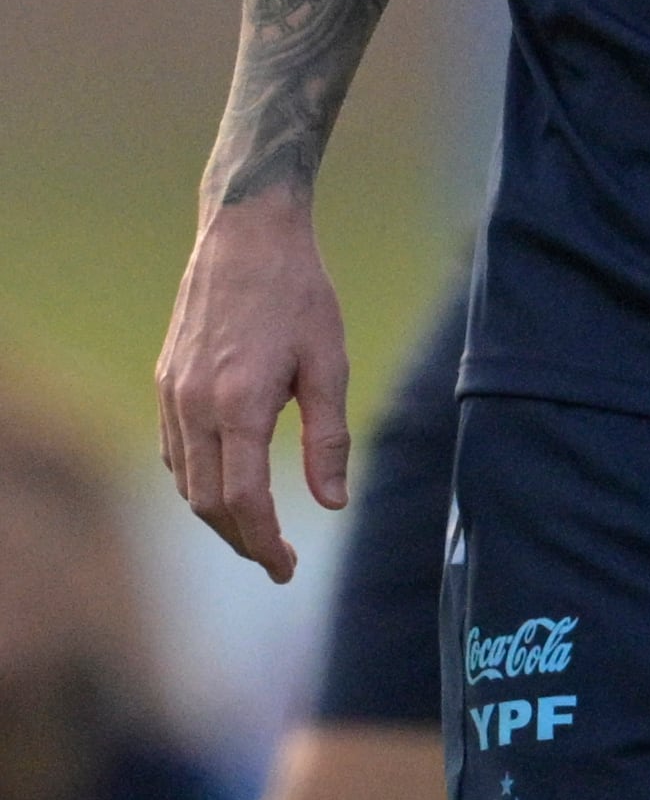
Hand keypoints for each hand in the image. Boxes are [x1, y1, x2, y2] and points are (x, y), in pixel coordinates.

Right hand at [156, 194, 349, 582]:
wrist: (247, 231)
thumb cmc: (298, 292)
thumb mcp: (328, 361)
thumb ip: (328, 438)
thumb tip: (333, 503)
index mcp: (239, 404)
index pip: (243, 500)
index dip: (264, 543)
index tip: (286, 568)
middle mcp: (195, 404)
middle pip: (207, 502)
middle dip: (241, 539)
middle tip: (277, 559)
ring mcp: (173, 392)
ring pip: (185, 480)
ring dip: (216, 515)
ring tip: (256, 529)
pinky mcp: (165, 378)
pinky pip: (174, 450)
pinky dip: (196, 480)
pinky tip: (224, 483)